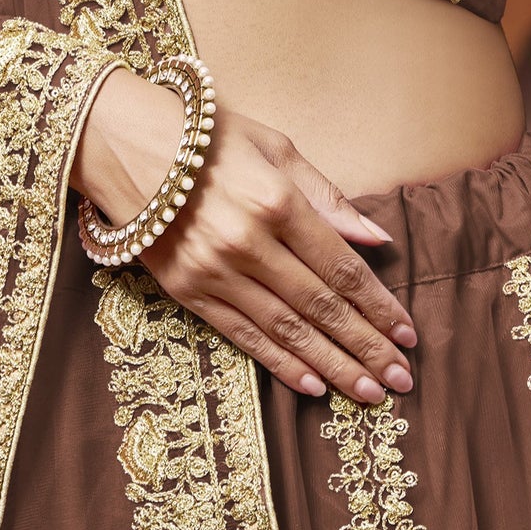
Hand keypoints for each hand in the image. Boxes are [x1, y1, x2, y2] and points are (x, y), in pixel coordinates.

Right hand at [76, 64, 417, 403]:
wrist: (122, 143)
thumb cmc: (206, 135)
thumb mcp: (275, 147)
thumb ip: (327, 197)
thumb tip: (375, 239)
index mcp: (277, 202)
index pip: (341, 269)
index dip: (379, 306)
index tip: (409, 334)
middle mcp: (249, 243)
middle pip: (321, 307)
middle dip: (366, 347)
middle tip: (401, 380)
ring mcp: (215, 272)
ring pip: (287, 331)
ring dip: (333, 366)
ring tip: (369, 394)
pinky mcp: (187, 291)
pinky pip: (243, 336)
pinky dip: (281, 364)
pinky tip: (313, 385)